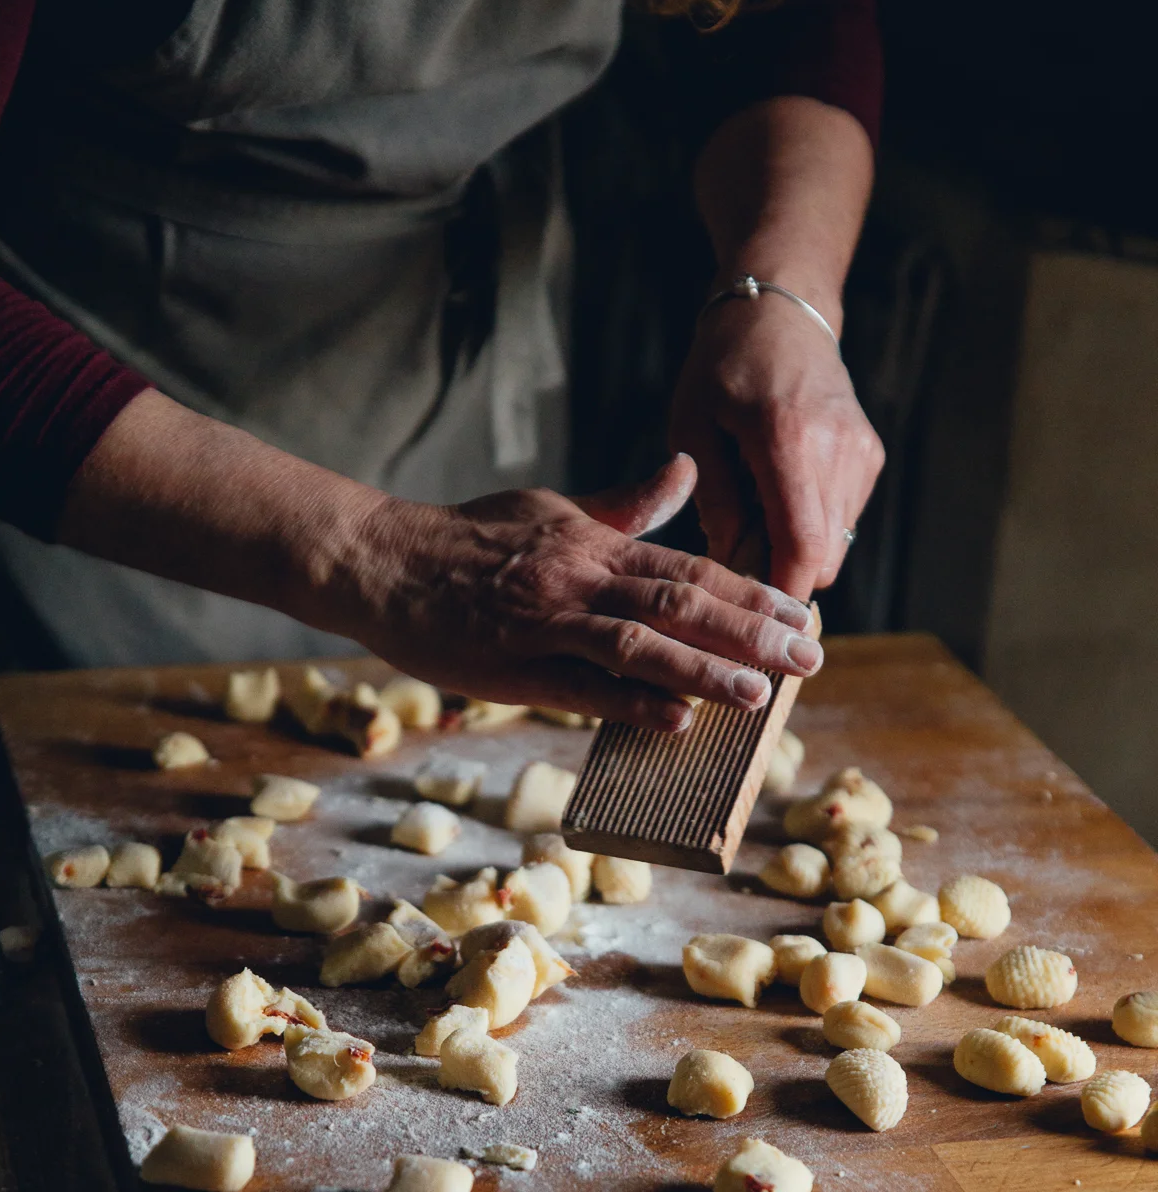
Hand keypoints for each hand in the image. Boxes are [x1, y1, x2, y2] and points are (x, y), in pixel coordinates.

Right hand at [344, 455, 822, 731]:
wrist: (382, 562)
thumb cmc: (467, 538)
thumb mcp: (554, 509)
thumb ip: (627, 504)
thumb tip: (686, 470)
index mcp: (595, 544)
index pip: (690, 568)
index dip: (752, 592)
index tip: (802, 613)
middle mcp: (580, 578)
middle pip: (680, 603)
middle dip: (750, 632)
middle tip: (809, 656)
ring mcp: (546, 623)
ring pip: (638, 644)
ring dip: (703, 669)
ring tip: (758, 695)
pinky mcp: (512, 666)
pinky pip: (580, 688)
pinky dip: (629, 703)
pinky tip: (674, 721)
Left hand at [669, 291, 883, 600]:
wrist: (782, 313)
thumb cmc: (724, 366)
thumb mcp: (694, 427)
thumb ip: (712, 500)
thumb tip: (728, 565)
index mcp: (786, 438)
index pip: (801, 544)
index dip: (781, 592)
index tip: (751, 618)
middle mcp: (836, 450)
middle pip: (821, 556)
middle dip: (780, 574)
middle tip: (734, 558)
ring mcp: (860, 454)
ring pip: (834, 544)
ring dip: (794, 547)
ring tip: (753, 512)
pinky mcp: (870, 457)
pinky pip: (842, 519)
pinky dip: (810, 523)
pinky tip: (779, 492)